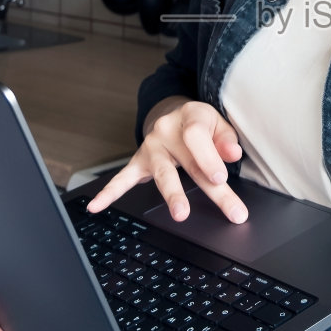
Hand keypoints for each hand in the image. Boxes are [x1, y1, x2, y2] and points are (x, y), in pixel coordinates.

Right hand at [88, 97, 248, 222]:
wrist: (173, 116)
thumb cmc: (200, 124)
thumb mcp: (218, 123)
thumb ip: (226, 139)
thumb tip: (233, 154)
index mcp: (190, 116)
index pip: (197, 135)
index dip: (209, 157)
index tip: (221, 178)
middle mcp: (166, 130)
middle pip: (188, 161)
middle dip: (211, 189)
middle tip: (229, 208)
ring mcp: (150, 147)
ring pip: (163, 173)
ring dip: (174, 195)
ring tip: (181, 214)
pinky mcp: (138, 162)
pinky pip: (122, 178)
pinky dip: (109, 193)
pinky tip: (97, 206)